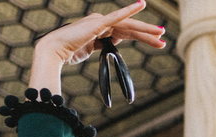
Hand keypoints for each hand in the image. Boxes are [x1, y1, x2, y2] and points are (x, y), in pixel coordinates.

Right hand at [30, 1, 164, 84]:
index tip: (156, 43)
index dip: (141, 37)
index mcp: (100, 30)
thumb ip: (100, 46)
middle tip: (163, 41)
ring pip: (127, 26)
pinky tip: (141, 4)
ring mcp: (100, 22)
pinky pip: (117, 16)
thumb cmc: (66, 52)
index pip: (125, 34)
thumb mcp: (88, 50)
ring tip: (160, 34)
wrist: (53, 52)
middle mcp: (102, 23)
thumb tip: (113, 44)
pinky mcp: (97, 24)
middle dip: (147, 35)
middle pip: (129, 29)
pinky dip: (129, 10)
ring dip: (144, 30)